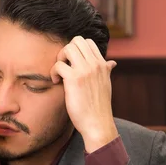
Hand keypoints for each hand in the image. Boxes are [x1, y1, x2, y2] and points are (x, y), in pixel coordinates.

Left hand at [50, 36, 118, 152]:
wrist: (98, 123)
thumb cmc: (99, 107)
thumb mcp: (106, 85)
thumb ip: (106, 71)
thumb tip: (112, 63)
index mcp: (102, 65)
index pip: (88, 42)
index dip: (76, 50)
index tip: (71, 64)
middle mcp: (95, 64)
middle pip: (77, 40)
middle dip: (66, 51)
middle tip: (63, 67)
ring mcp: (85, 70)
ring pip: (68, 48)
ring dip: (59, 59)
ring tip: (59, 73)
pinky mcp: (74, 79)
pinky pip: (59, 64)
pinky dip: (53, 72)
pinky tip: (56, 82)